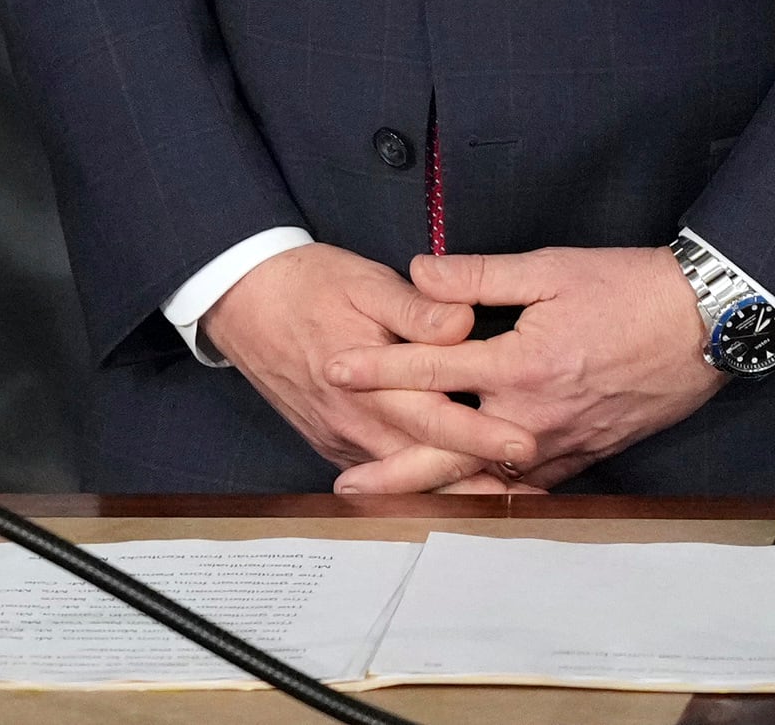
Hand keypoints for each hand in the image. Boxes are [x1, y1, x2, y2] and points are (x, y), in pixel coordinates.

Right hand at [198, 243, 537, 492]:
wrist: (241, 299)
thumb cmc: (306, 284)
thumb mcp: (364, 281)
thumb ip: (415, 308)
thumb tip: (462, 323)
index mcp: (368, 381)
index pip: (435, 419)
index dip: (482, 436)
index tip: (526, 444)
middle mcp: (355, 421)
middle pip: (426, 463)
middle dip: (481, 482)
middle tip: (534, 491)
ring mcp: (342, 437)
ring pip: (404, 475)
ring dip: (454, 487)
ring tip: (507, 494)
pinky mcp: (332, 441)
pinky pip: (381, 471)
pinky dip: (419, 481)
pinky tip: (452, 481)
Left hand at [322, 246, 721, 495]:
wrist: (707, 323)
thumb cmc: (629, 288)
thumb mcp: (550, 267)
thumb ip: (478, 273)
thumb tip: (418, 273)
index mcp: (522, 365)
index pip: (432, 371)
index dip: (378, 369)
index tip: (335, 371)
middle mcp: (537, 415)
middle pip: (452, 449)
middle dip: (394, 469)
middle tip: (346, 486)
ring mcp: (563, 441)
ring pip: (489, 475)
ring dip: (438, 489)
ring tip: (393, 503)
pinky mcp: (587, 452)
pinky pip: (531, 483)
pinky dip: (493, 493)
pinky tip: (467, 500)